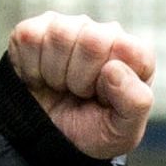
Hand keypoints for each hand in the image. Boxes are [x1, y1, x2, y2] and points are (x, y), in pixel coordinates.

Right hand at [6, 12, 155, 159]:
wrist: (48, 137)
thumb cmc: (93, 129)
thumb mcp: (123, 131)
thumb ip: (135, 103)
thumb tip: (114, 68)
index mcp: (136, 55)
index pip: (129, 49)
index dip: (111, 80)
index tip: (104, 97)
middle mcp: (105, 33)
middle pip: (92, 40)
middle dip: (81, 78)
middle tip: (81, 93)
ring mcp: (69, 27)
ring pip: (59, 35)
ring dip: (56, 73)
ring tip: (62, 86)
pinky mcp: (34, 29)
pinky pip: (29, 38)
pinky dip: (32, 68)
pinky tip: (41, 77)